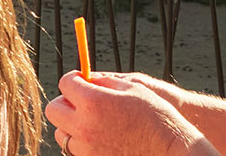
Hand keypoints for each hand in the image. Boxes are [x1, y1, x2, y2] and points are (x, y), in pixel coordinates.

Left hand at [43, 71, 209, 155]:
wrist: (172, 151)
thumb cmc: (157, 117)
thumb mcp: (134, 88)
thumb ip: (104, 81)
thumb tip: (87, 78)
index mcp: (93, 102)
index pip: (65, 83)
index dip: (74, 79)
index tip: (81, 81)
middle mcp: (84, 126)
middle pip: (54, 109)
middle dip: (65, 102)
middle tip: (81, 101)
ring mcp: (86, 148)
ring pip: (61, 133)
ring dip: (71, 124)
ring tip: (92, 122)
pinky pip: (74, 150)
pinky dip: (81, 143)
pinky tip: (99, 138)